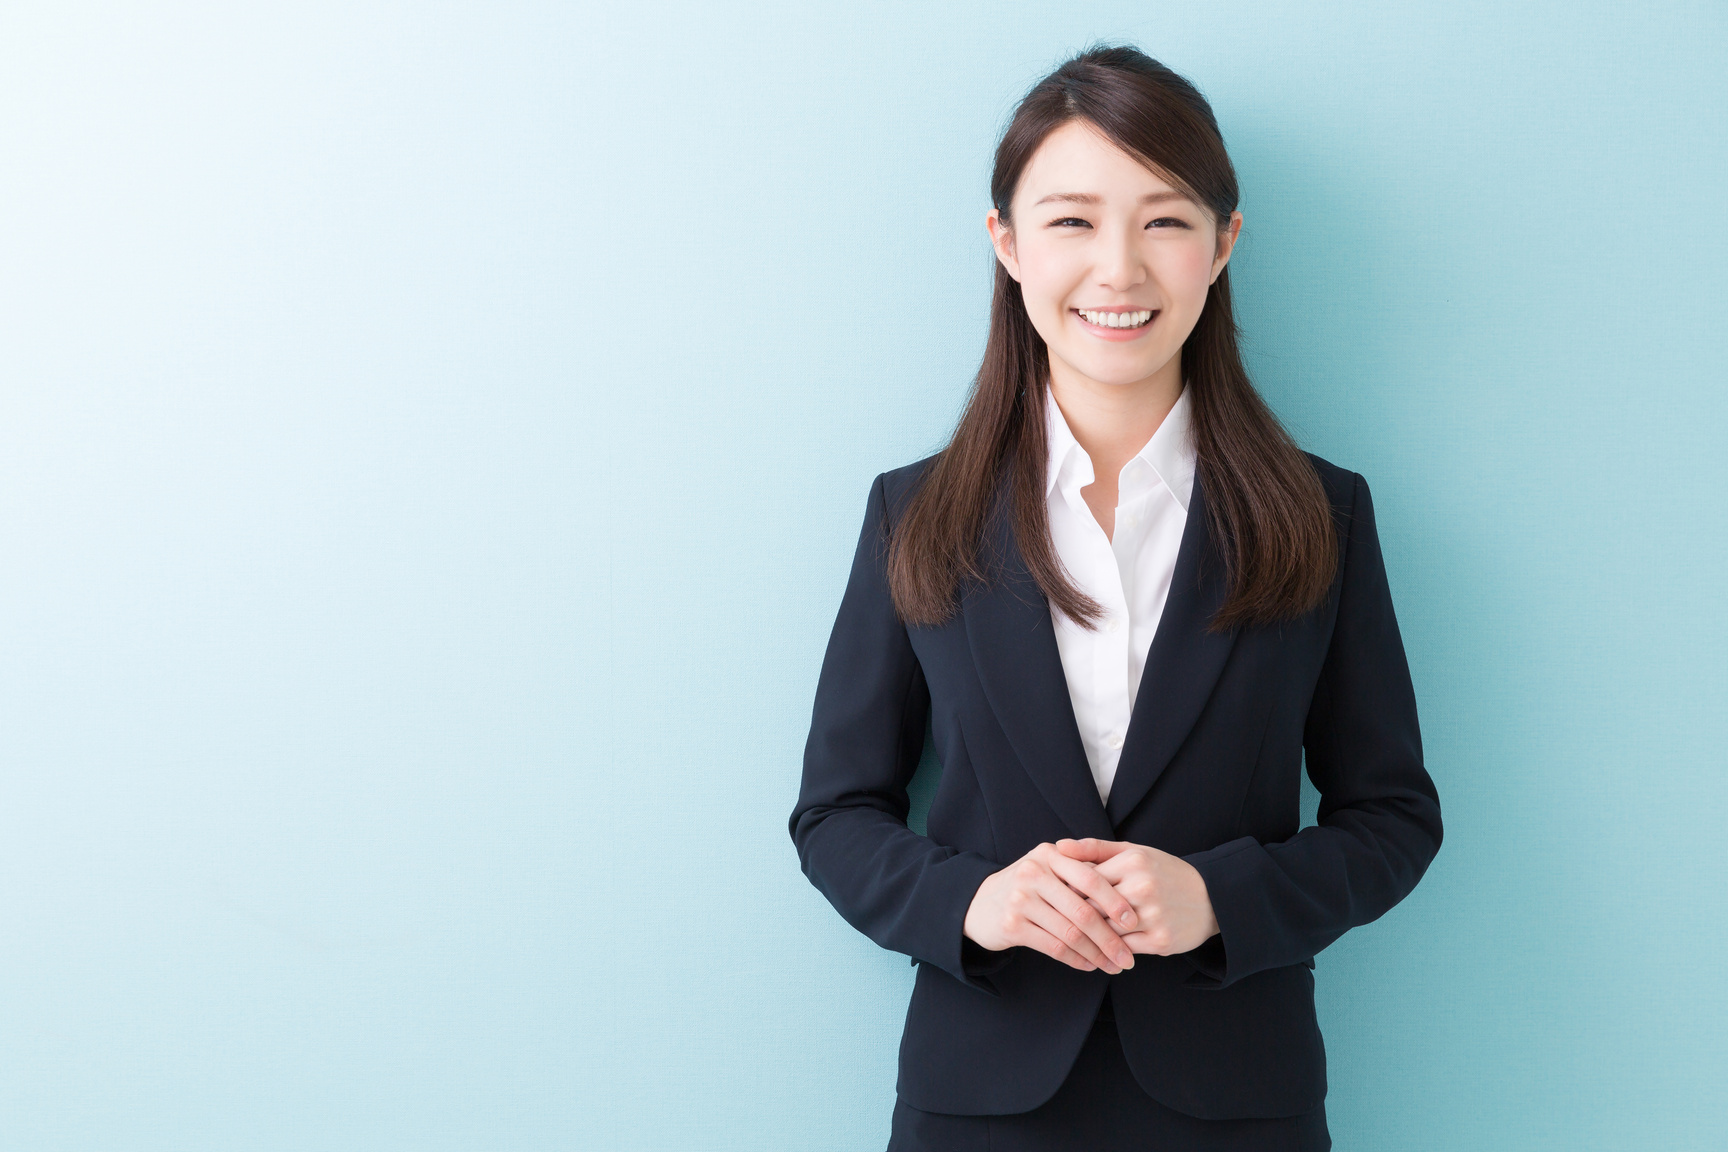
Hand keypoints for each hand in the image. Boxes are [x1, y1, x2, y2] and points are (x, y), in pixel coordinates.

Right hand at [963, 842, 1139, 972]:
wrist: (978, 902)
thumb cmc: (1026, 887)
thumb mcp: (1048, 868)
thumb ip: (1079, 872)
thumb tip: (1126, 894)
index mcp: (1050, 855)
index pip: (1091, 878)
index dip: (1116, 902)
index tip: (1134, 922)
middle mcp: (1034, 872)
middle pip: (1083, 911)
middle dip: (1110, 938)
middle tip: (1127, 957)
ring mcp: (1021, 899)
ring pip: (1070, 933)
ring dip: (1096, 954)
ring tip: (1113, 966)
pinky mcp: (1011, 924)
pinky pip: (1053, 946)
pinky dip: (1076, 959)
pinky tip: (1089, 965)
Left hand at [1053, 838, 1219, 955]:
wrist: (1211, 898)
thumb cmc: (1164, 873)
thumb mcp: (1134, 852)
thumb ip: (1095, 848)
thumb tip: (1058, 846)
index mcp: (1133, 862)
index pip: (1084, 879)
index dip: (1066, 890)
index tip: (1054, 897)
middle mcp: (1142, 887)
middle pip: (1091, 906)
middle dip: (1073, 916)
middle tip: (1056, 920)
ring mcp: (1152, 915)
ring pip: (1104, 930)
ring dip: (1089, 936)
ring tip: (1073, 936)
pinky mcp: (1160, 940)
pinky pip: (1122, 948)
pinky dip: (1108, 950)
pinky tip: (1099, 949)